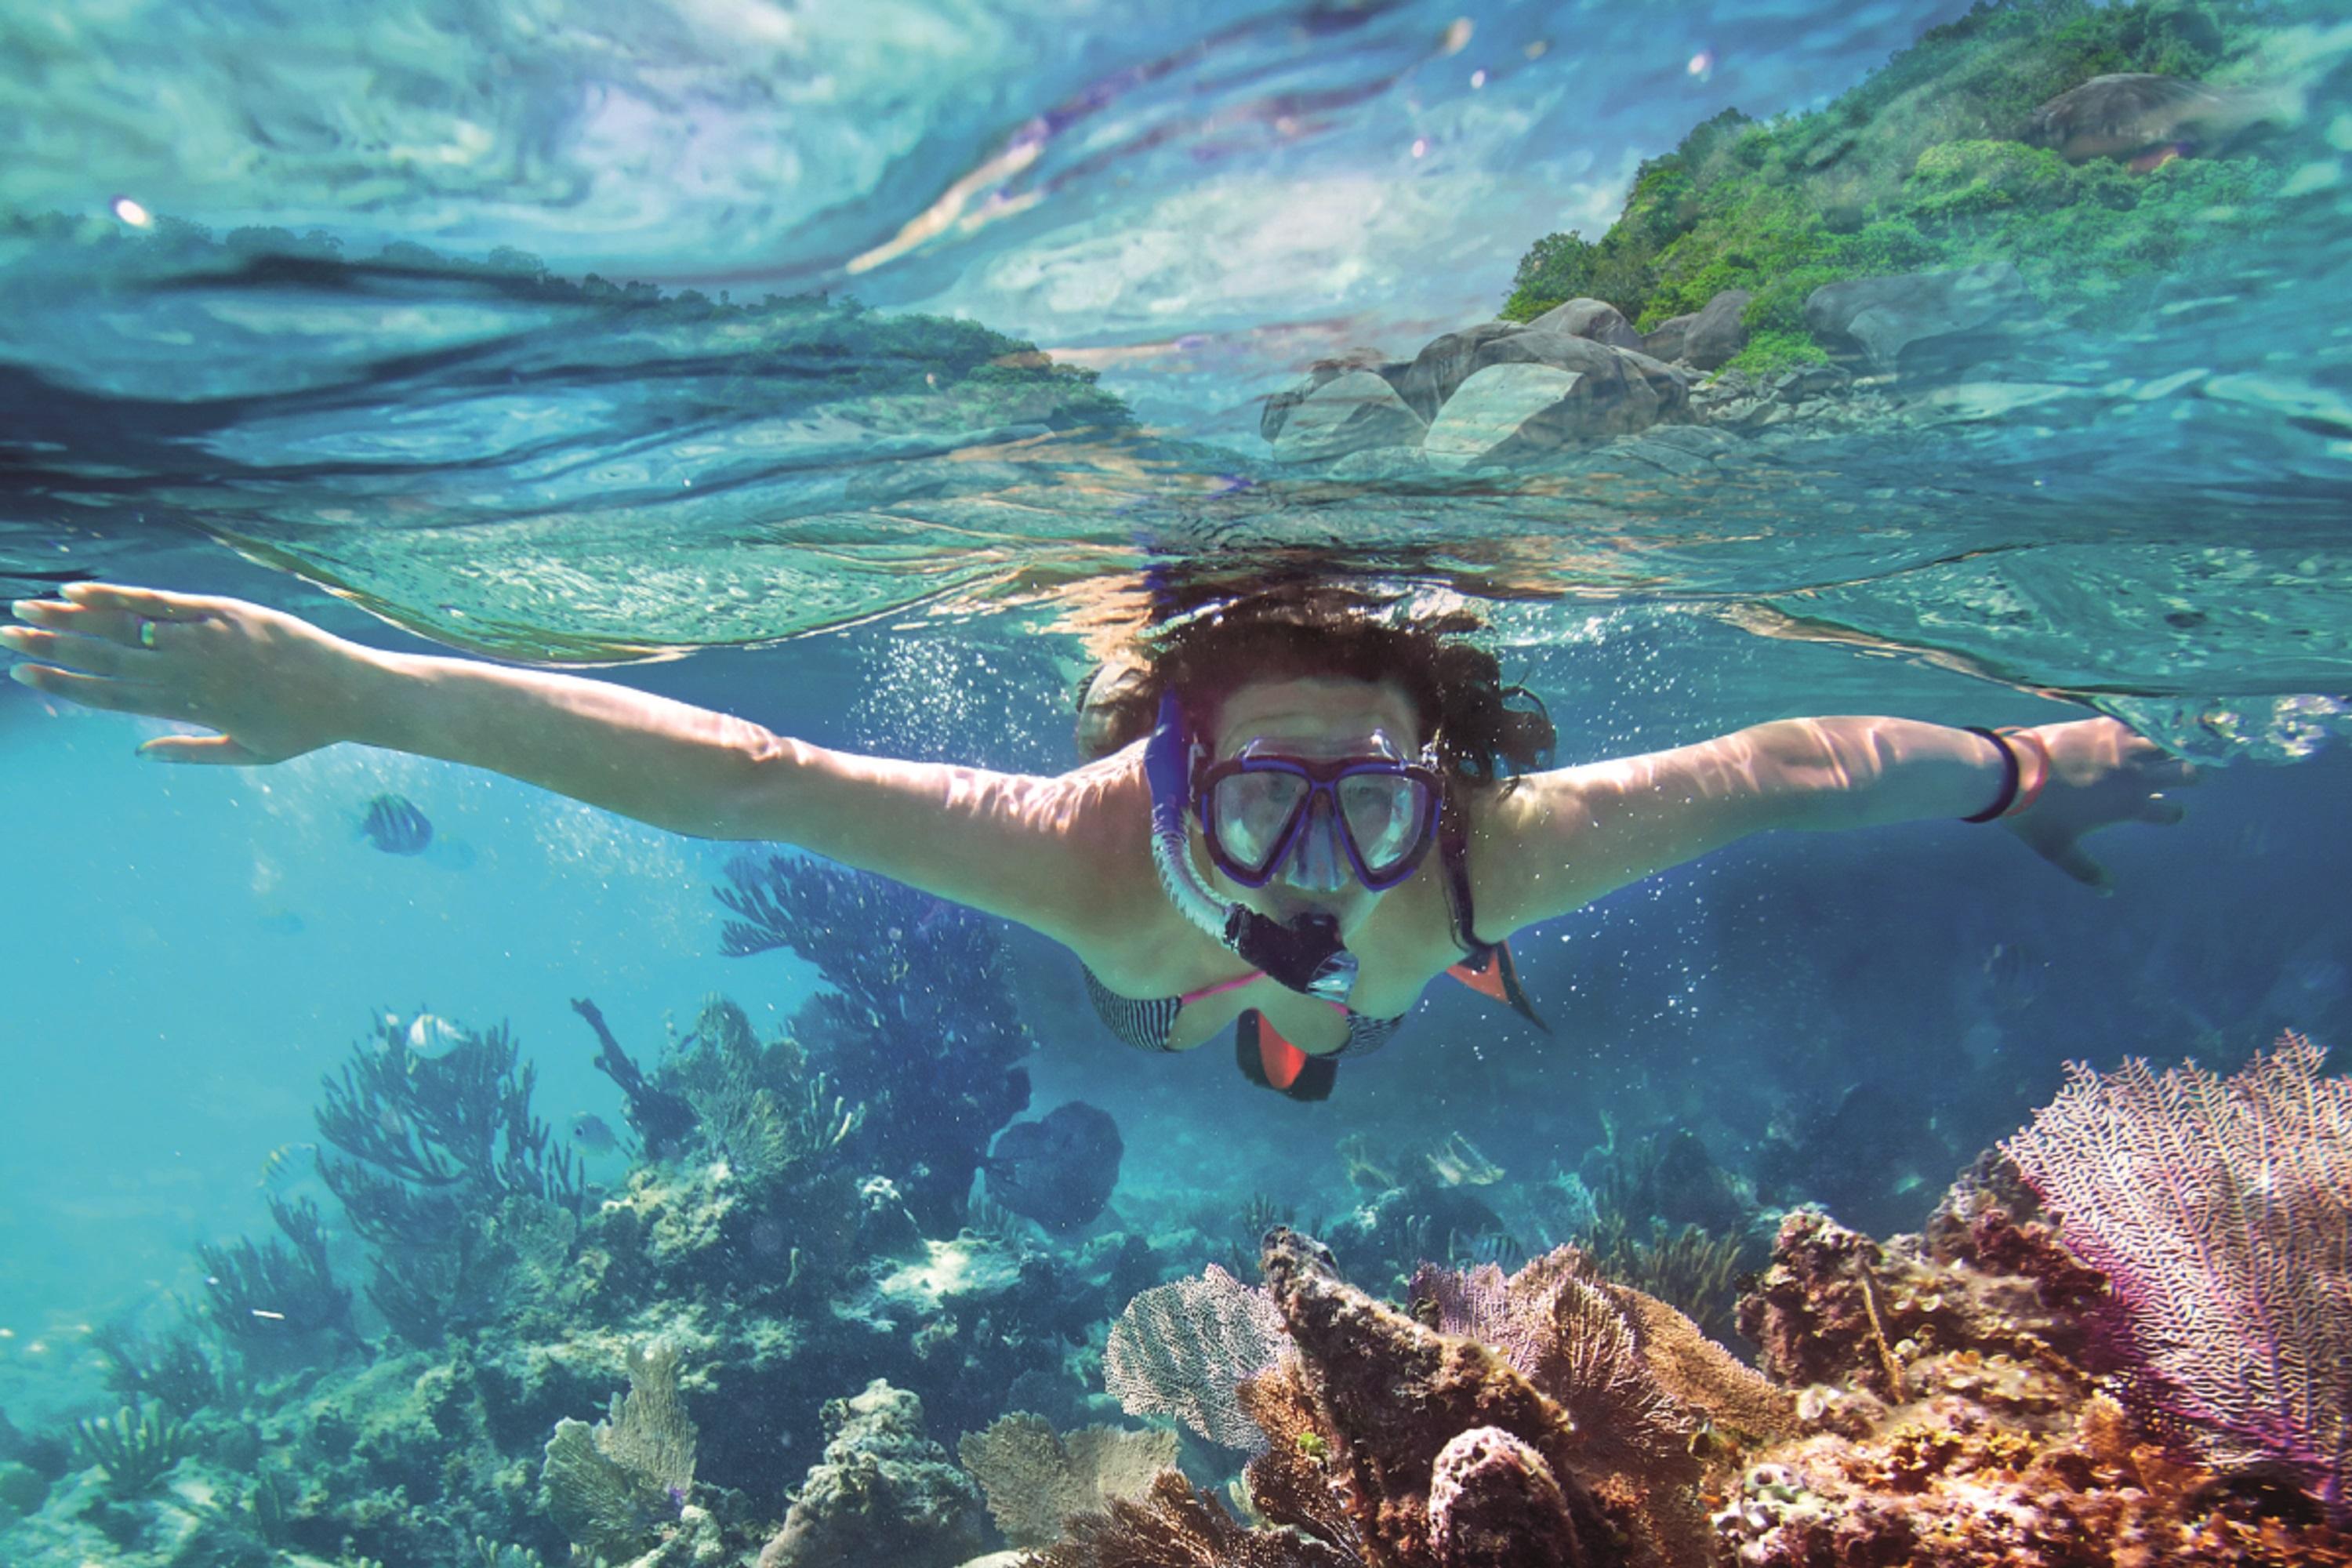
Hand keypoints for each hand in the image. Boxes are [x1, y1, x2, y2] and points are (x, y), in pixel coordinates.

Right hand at [4, 582, 366, 763]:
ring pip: (124, 627)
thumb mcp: (249, 754)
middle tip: (4, 639)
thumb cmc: (304, 728)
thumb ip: (190, 752)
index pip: (111, 696)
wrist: (353, 692)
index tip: (22, 675)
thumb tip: (137, 750)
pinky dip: (118, 596)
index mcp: (188, 709)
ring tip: (26, 610)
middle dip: (51, 649)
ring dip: (70, 618)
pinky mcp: (224, 611)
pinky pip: (162, 601)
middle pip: (104, 658)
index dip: (64, 685)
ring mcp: (204, 638)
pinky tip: (79, 590)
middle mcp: (189, 672)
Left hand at [2002, 717, 2195, 892]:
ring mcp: (2123, 747)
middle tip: (2191, 776)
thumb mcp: (2059, 850)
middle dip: (2192, 776)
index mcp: (2130, 806)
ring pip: (2167, 743)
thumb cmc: (2037, 817)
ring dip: (2172, 748)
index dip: (2174, 814)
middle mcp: (2136, 775)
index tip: (2168, 811)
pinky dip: (2144, 727)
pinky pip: (2138, 723)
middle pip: (2185, 772)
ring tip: (2172, 749)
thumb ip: (2086, 870)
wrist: (2014, 774)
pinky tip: (2142, 727)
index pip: (2172, 812)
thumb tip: (2106, 891)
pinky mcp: (2105, 725)